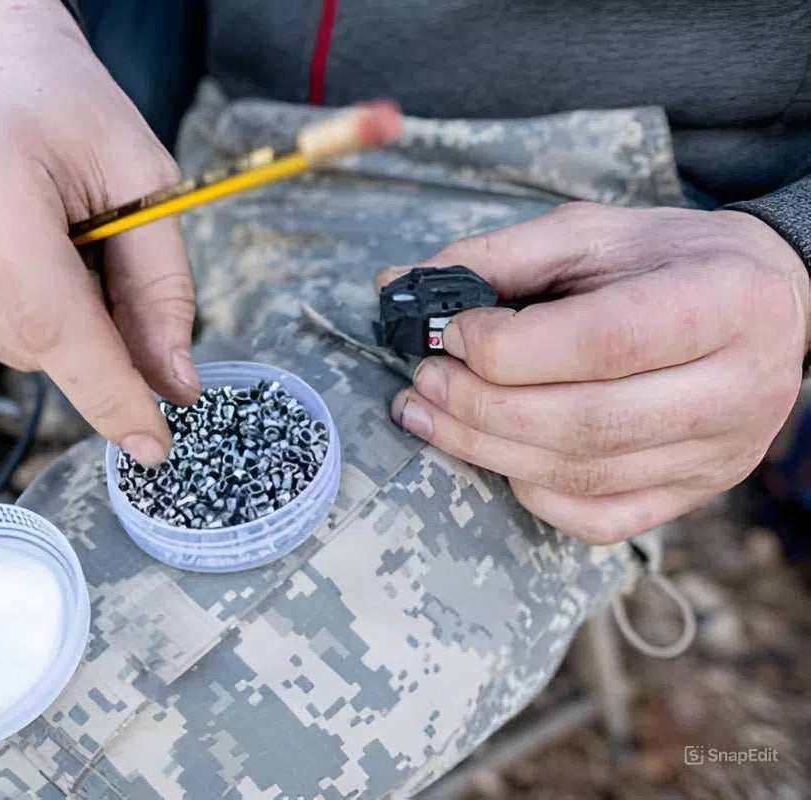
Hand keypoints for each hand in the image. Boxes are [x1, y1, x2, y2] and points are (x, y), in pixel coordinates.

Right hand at [0, 0, 199, 465]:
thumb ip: (162, 291)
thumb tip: (173, 385)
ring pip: (12, 348)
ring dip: (60, 324)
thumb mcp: (146, 184)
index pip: (49, 316)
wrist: (3, 78)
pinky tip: (25, 255)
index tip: (151, 441)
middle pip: (33, 342)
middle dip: (97, 345)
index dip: (105, 388)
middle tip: (117, 280)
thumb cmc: (76, 116)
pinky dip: (27, 315)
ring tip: (63, 246)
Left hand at [377, 203, 809, 542]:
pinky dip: (532, 492)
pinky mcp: (694, 492)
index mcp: (723, 302)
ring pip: (584, 474)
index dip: (510, 348)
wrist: (770, 303)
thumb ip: (498, 256)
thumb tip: (396, 288)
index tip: (454, 333)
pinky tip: (495, 454)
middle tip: (422, 382)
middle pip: (587, 421)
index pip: (605, 342)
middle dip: (480, 406)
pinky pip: (600, 519)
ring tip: (427, 414)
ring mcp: (719, 453)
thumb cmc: (672, 261)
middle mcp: (737, 388)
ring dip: (484, 448)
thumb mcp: (594, 233)